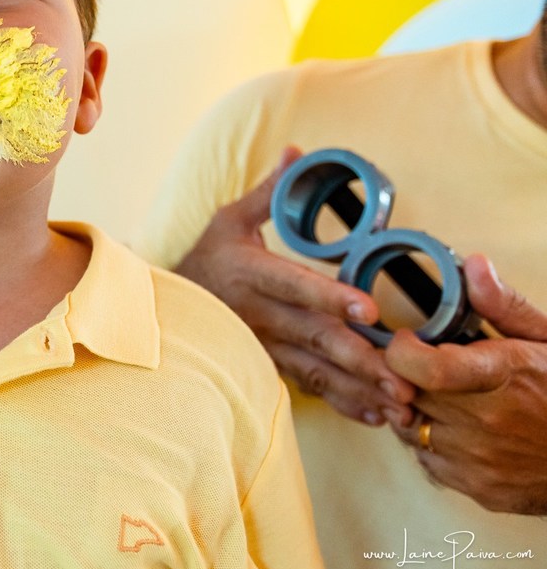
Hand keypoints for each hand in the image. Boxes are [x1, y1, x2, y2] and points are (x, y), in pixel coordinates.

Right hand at [175, 147, 415, 425]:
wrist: (163, 307)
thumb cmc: (206, 259)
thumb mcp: (229, 221)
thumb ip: (269, 192)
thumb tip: (299, 153)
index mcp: (251, 273)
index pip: (295, 285)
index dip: (331, 297)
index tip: (368, 309)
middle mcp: (258, 314)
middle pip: (315, 337)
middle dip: (361, 359)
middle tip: (404, 377)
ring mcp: (262, 345)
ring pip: (315, 370)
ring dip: (359, 389)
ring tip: (401, 405)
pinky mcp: (267, 365)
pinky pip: (308, 387)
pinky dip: (342, 403)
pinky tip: (376, 415)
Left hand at [387, 255, 546, 514]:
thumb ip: (505, 306)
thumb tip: (474, 266)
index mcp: (502, 377)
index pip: (426, 368)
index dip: (402, 351)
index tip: (406, 340)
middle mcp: (486, 421)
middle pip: (409, 394)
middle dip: (405, 377)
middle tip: (423, 366)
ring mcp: (479, 459)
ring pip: (410, 429)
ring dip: (416, 410)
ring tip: (446, 397)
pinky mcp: (477, 487)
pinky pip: (427, 460)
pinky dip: (432, 443)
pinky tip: (457, 429)